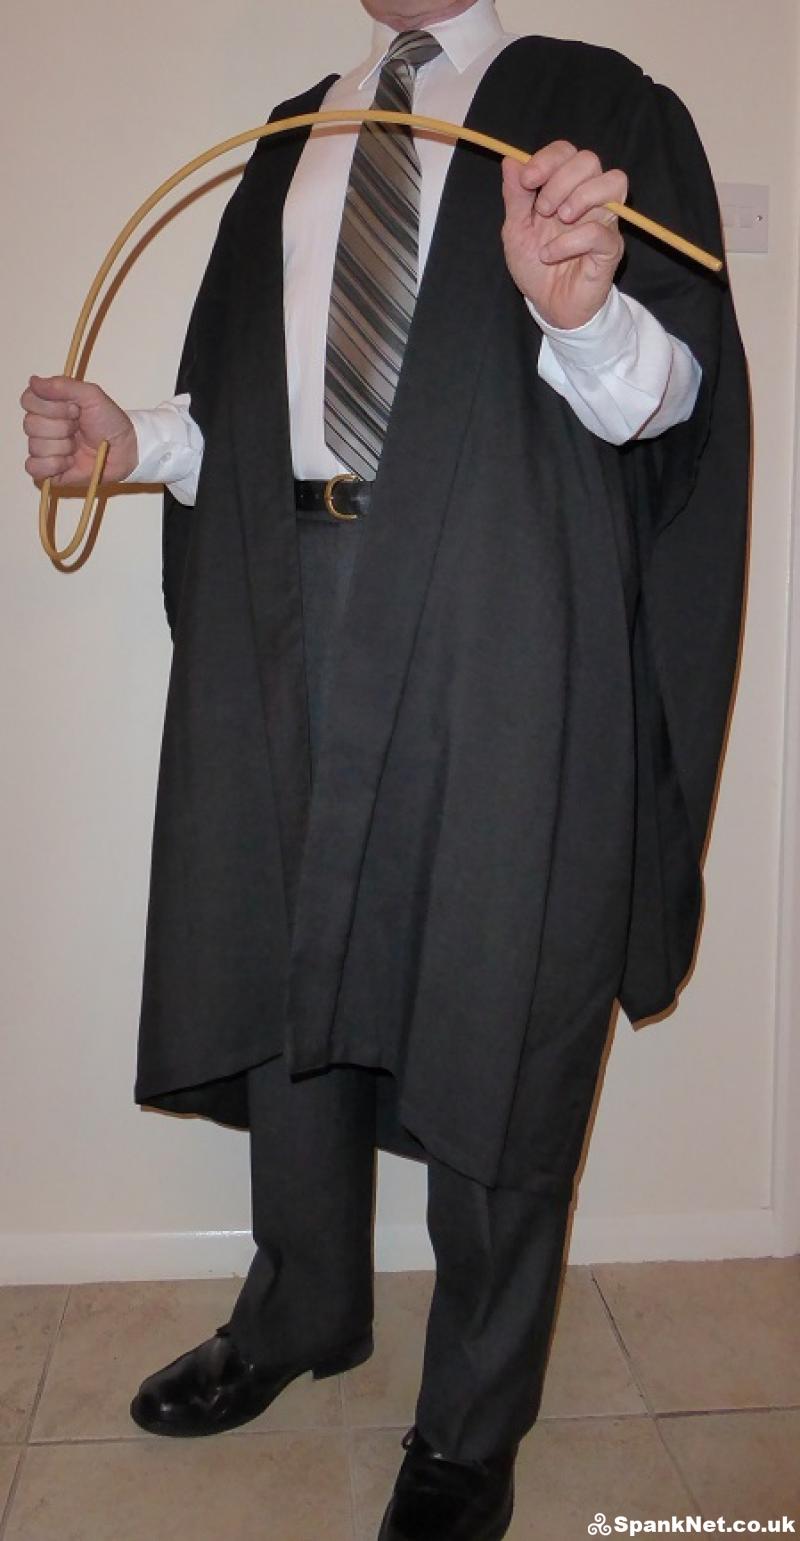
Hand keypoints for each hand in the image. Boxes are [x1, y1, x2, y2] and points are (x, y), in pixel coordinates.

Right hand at [21, 375, 137, 488]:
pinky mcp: (46, 470)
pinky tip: (70, 462)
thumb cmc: (108, 421)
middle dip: (62, 427)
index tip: (75, 409)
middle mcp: (40, 426)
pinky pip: (34, 467)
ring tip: (78, 446)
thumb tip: (33, 381)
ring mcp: (42, 449)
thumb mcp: (91, 395)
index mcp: (46, 405)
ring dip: (63, 447)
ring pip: (35, 446)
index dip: (52, 406)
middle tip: (79, 428)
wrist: (124, 450)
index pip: (28, 400)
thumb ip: (62, 386)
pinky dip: (54, 465)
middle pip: (31, 424)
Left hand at [501, 142, 627, 330]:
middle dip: (560, 179)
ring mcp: (604, 221)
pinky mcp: (610, 248)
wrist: (549, 306)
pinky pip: (600, 231)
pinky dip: (570, 240)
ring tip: (558, 221)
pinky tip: (550, 254)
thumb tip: (510, 160)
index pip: (567, 152)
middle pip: (589, 160)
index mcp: (564, 188)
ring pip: (612, 182)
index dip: (548, 159)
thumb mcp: (516, 229)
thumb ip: (515, 196)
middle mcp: (588, 198)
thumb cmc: (536, 265)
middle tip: (543, 210)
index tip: (527, 180)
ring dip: (578, 197)